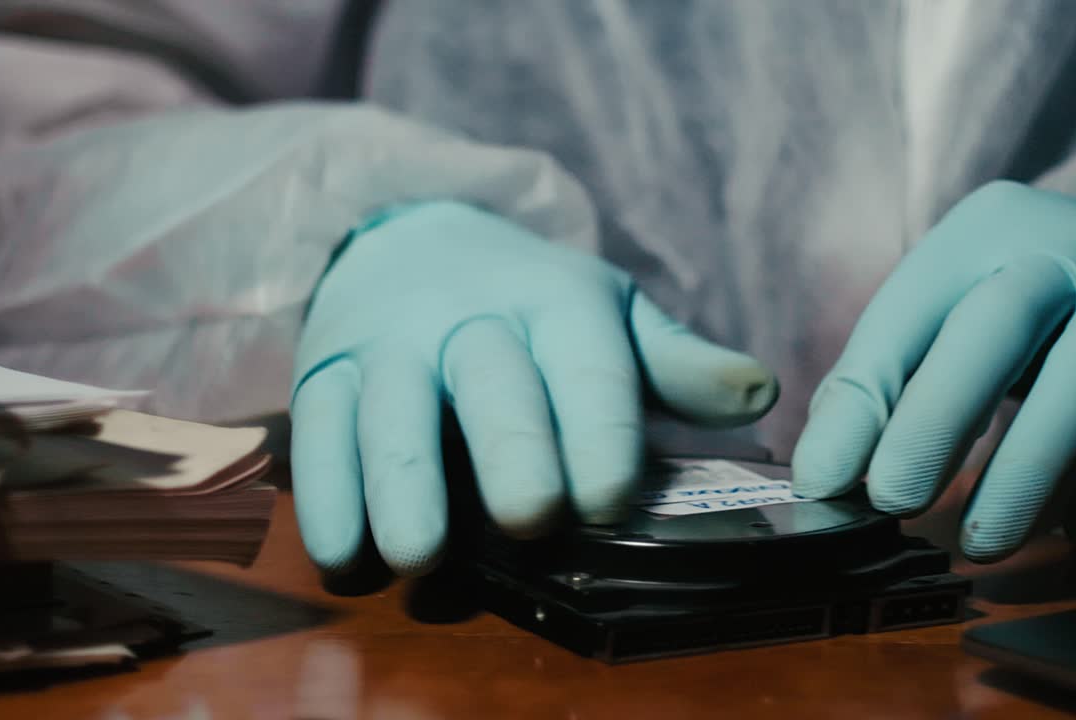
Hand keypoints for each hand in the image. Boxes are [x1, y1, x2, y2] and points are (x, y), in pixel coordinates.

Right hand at [290, 202, 777, 574]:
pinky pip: (318, 432)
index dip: (599, 433)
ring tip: (418, 556)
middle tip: (529, 518)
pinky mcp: (324, 370)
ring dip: (402, 485)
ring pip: (391, 409)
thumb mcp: (605, 315)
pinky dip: (327, 499)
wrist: (407, 242)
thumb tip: (757, 393)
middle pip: (491, 382)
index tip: (609, 501)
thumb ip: (673, 361)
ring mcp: (389, 343)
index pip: (587, 366)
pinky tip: (345, 559)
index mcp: (558, 304)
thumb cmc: (525, 304)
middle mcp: (470, 317)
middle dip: (510, 449)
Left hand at [793, 181, 1075, 561]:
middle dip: (936, 423)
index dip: (860, 404)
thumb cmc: (1022, 301)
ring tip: (982, 540)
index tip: (822, 481)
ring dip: (1027, 475)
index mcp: (983, 230)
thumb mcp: (949, 309)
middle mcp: (1069, 249)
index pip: (906, 316)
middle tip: (893, 502)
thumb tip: (826, 474)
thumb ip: (887, 377)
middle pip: (998, 327)